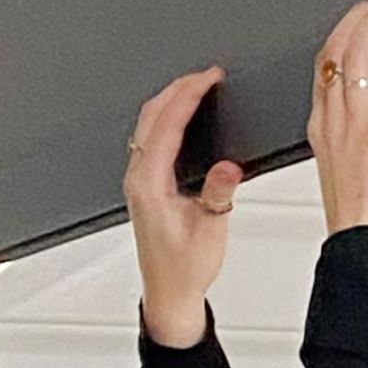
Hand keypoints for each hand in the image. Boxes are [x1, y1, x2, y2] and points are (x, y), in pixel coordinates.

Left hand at [123, 64, 240, 350]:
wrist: (168, 294)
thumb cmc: (184, 268)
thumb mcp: (211, 230)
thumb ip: (218, 194)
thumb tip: (228, 166)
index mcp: (150, 185)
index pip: (166, 126)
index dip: (188, 96)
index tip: (209, 77)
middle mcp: (138, 179)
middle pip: (151, 118)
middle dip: (178, 89)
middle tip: (206, 74)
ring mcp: (138, 181)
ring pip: (148, 126)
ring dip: (171, 101)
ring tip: (197, 86)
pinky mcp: (145, 185)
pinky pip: (150, 139)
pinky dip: (166, 118)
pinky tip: (183, 116)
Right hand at [308, 0, 367, 248]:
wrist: (365, 249)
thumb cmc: (362, 226)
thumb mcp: (351, 179)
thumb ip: (358, 153)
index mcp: (322, 133)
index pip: (323, 70)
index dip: (340, 38)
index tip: (355, 22)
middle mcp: (334, 120)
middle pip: (336, 50)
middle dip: (356, 17)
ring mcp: (359, 121)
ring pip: (359, 50)